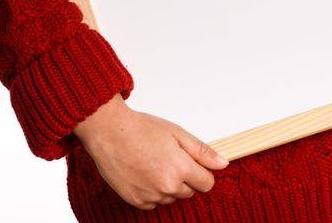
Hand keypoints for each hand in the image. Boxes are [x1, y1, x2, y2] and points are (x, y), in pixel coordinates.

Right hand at [73, 94, 228, 209]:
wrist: (109, 132)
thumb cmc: (141, 128)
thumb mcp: (177, 133)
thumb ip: (202, 151)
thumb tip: (223, 164)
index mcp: (181, 169)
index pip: (206, 183)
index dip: (202, 172)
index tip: (191, 162)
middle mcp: (167, 187)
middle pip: (189, 191)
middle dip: (184, 177)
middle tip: (168, 158)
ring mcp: (150, 196)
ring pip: (171, 198)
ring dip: (168, 186)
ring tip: (153, 163)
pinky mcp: (136, 201)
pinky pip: (154, 203)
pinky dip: (152, 192)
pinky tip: (143, 173)